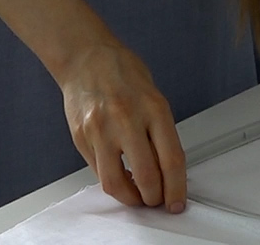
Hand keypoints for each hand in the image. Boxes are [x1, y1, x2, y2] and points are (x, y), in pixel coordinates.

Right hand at [53, 39, 186, 211]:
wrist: (87, 58)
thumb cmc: (123, 73)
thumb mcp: (154, 97)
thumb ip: (161, 133)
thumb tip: (168, 170)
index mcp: (154, 108)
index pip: (172, 159)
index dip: (177, 188)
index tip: (177, 201)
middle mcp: (127, 120)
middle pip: (146, 177)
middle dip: (155, 198)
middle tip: (158, 201)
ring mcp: (101, 130)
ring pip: (116, 183)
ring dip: (131, 197)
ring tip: (138, 196)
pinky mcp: (82, 138)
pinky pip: (98, 172)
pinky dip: (112, 181)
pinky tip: (121, 177)